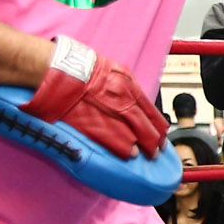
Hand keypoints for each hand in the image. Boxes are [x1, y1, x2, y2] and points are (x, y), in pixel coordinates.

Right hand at [19, 36, 167, 158]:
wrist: (62, 70)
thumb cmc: (82, 68)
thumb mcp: (112, 73)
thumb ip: (124, 89)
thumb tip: (130, 102)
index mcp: (131, 87)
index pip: (153, 113)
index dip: (159, 126)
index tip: (162, 134)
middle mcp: (126, 102)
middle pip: (148, 127)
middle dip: (155, 141)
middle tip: (157, 150)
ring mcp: (113, 115)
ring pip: (137, 137)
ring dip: (144, 147)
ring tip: (147, 155)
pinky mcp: (98, 125)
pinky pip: (118, 142)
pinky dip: (126, 150)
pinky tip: (131, 155)